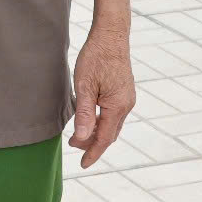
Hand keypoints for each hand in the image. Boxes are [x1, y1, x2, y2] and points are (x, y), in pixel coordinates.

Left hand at [70, 20, 135, 167]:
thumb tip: (82, 137)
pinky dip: (102, 122)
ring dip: (97, 133)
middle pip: (110, 134)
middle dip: (92, 144)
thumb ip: (84, 113)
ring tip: (78, 134)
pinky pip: (114, 115)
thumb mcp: (84, 86)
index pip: (105, 138)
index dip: (93, 153)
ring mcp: (127, 99)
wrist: (111, 35)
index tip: (83, 165)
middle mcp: (126, 105)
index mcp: (117, 106)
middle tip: (73, 145)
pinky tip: (90, 118)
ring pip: (112, 125)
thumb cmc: (96, 57)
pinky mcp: (125, 92)